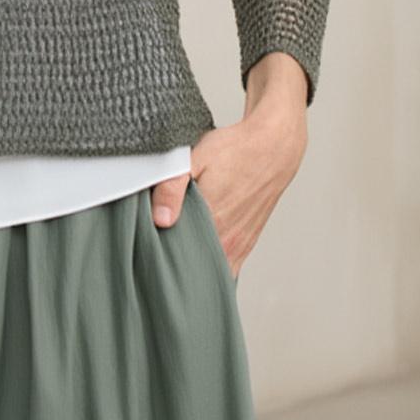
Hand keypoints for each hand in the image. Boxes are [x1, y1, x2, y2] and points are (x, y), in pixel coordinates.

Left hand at [148, 105, 306, 279]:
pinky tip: (198, 259)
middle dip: (172, 264)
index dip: (157, 253)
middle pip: (191, 267)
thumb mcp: (196, 158)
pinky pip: (227, 270)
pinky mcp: (246, 245)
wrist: (274, 148)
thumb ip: (172, 188)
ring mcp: (239, 246)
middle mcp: (228, 240)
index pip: (176, 255)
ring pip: (210, 272)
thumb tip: (160, 219)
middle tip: (155, 251)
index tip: (146, 247)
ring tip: (176, 254)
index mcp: (212, 221)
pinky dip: (211, 268)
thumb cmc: (235, 150)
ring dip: (192, 267)